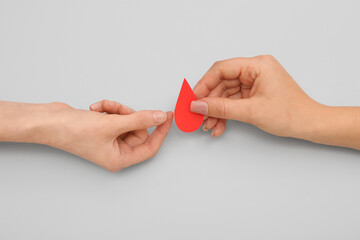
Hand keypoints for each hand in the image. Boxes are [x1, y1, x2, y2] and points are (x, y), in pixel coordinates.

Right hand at [0, 100, 172, 170]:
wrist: (49, 121)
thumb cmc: (73, 131)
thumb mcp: (112, 124)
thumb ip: (139, 120)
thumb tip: (160, 117)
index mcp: (119, 159)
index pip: (150, 147)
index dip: (161, 132)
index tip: (168, 117)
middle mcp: (116, 151)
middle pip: (138, 130)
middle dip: (129, 115)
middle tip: (119, 111)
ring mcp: (110, 139)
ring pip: (127, 120)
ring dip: (117, 110)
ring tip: (102, 109)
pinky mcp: (104, 128)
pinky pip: (116, 116)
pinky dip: (109, 109)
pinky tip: (96, 108)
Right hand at [190, 55, 321, 138]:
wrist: (310, 125)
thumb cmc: (292, 114)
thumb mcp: (251, 111)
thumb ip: (221, 108)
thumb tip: (198, 105)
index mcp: (257, 65)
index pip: (222, 69)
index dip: (204, 84)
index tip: (193, 99)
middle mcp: (255, 70)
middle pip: (221, 82)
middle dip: (209, 102)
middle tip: (197, 115)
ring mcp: (254, 82)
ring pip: (225, 94)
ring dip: (216, 111)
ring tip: (208, 125)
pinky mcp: (254, 93)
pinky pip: (233, 101)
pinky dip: (225, 113)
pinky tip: (219, 125)